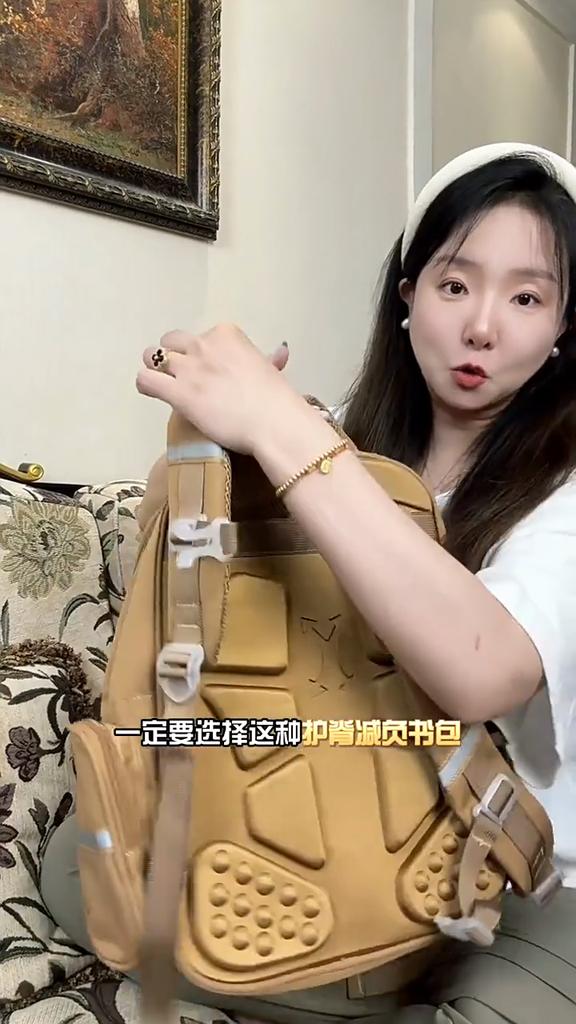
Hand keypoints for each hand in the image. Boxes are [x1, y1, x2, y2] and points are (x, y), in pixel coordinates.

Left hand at [136, 324, 300, 454]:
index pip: (201, 337)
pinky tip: (154, 393)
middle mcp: (203, 345)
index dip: (201, 356)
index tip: (211, 374)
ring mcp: (188, 368)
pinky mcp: (178, 392)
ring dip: (156, 369)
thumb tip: (281, 352)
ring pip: (152, 357)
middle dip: (173, 357)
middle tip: (183, 378)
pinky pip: (146, 380)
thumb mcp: (271, 370)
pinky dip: (146, 385)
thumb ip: (267, 359)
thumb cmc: (276, 400)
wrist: (273, 422)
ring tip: (166, 386)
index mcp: (227, 334)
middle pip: (171, 341)